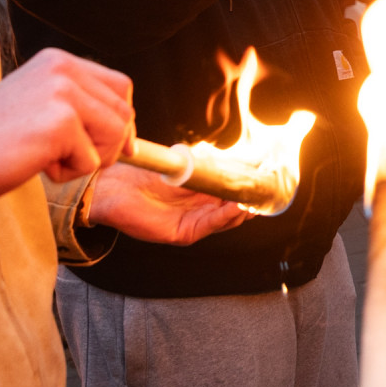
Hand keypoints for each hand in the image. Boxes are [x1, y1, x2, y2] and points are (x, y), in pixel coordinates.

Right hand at [0, 49, 134, 207]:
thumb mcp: (36, 108)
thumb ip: (76, 108)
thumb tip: (128, 136)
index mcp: (57, 60)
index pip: (120, 86)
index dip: (120, 121)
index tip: (107, 146)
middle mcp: (62, 68)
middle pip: (124, 112)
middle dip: (105, 145)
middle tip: (63, 157)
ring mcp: (62, 92)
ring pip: (116, 136)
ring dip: (86, 160)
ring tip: (44, 158)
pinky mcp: (59, 122)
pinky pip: (92, 161)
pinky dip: (67, 174)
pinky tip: (33, 164)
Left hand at [83, 162, 253, 244]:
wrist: (117, 186)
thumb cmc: (149, 173)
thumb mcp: (187, 163)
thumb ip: (212, 161)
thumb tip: (242, 153)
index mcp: (204, 195)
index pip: (233, 195)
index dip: (250, 190)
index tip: (267, 181)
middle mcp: (200, 211)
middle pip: (234, 210)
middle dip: (251, 202)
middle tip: (266, 192)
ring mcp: (193, 223)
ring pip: (226, 221)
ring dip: (241, 210)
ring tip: (253, 198)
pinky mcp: (182, 233)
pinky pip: (209, 226)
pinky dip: (225, 217)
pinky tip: (236, 207)